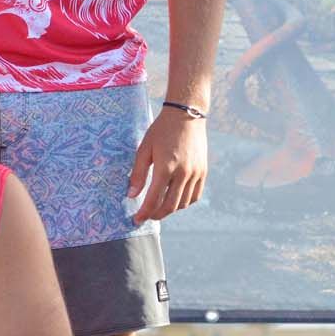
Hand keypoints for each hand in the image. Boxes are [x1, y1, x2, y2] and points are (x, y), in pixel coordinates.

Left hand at [129, 106, 207, 223]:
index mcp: (166, 167)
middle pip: (170, 206)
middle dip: (156, 215)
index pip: (154, 199)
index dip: (144, 212)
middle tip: (147, 216)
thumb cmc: (161, 131)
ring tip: (159, 208)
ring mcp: (196, 173)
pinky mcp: (203, 171)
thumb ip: (138, 174)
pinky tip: (174, 200)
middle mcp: (183, 173)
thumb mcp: (144, 149)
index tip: (137, 219)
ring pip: (183, 203)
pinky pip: (195, 195)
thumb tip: (131, 195)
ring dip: (170, 210)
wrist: (186, 116)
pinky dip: (184, 202)